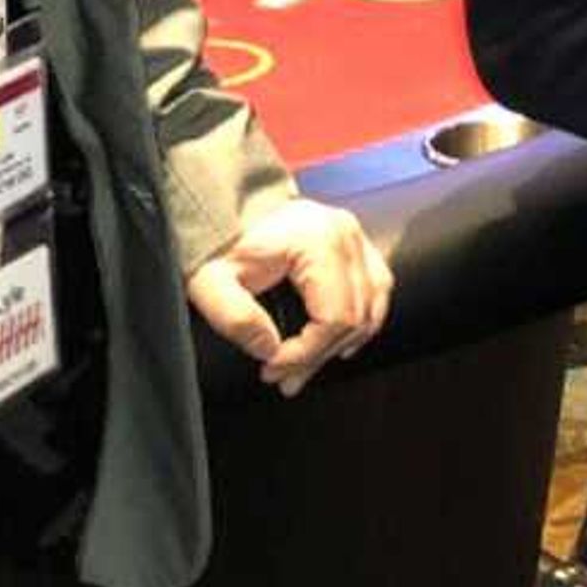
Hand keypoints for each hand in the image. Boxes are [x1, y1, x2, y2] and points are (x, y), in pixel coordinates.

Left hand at [185, 195, 392, 397]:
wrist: (227, 210)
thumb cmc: (222, 242)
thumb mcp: (211, 283)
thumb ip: (236, 319)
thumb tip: (270, 350)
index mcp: (319, 241)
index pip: (334, 318)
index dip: (305, 353)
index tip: (272, 367)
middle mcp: (346, 235)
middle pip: (355, 317)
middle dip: (317, 356)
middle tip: (284, 377)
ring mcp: (355, 237)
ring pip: (371, 308)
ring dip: (340, 344)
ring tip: (306, 366)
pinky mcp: (356, 243)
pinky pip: (375, 290)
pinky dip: (360, 321)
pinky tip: (337, 341)